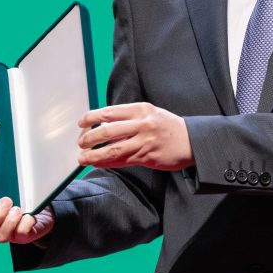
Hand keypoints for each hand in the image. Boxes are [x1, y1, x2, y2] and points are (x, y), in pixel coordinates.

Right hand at [0, 197, 53, 244]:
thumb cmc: (22, 200)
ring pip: (1, 236)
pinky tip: (30, 215)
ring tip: (19, 209)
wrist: (42, 212)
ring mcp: (9, 235)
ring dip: (11, 220)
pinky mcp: (23, 238)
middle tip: (8, 201)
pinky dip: (26, 221)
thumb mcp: (11, 192)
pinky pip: (21, 233)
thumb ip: (1, 190)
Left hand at [77, 102, 193, 171]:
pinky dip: (107, 163)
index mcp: (140, 109)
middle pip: (108, 131)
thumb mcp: (150, 113)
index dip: (91, 117)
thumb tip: (103, 123)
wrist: (192, 141)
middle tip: (80, 143)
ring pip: (113, 149)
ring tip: (82, 158)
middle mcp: (141, 124)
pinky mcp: (147, 157)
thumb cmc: (168, 127)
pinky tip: (98, 163)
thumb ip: (128, 117)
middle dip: (89, 138)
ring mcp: (144, 141)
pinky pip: (122, 161)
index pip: (109, 112)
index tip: (82, 122)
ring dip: (94, 155)